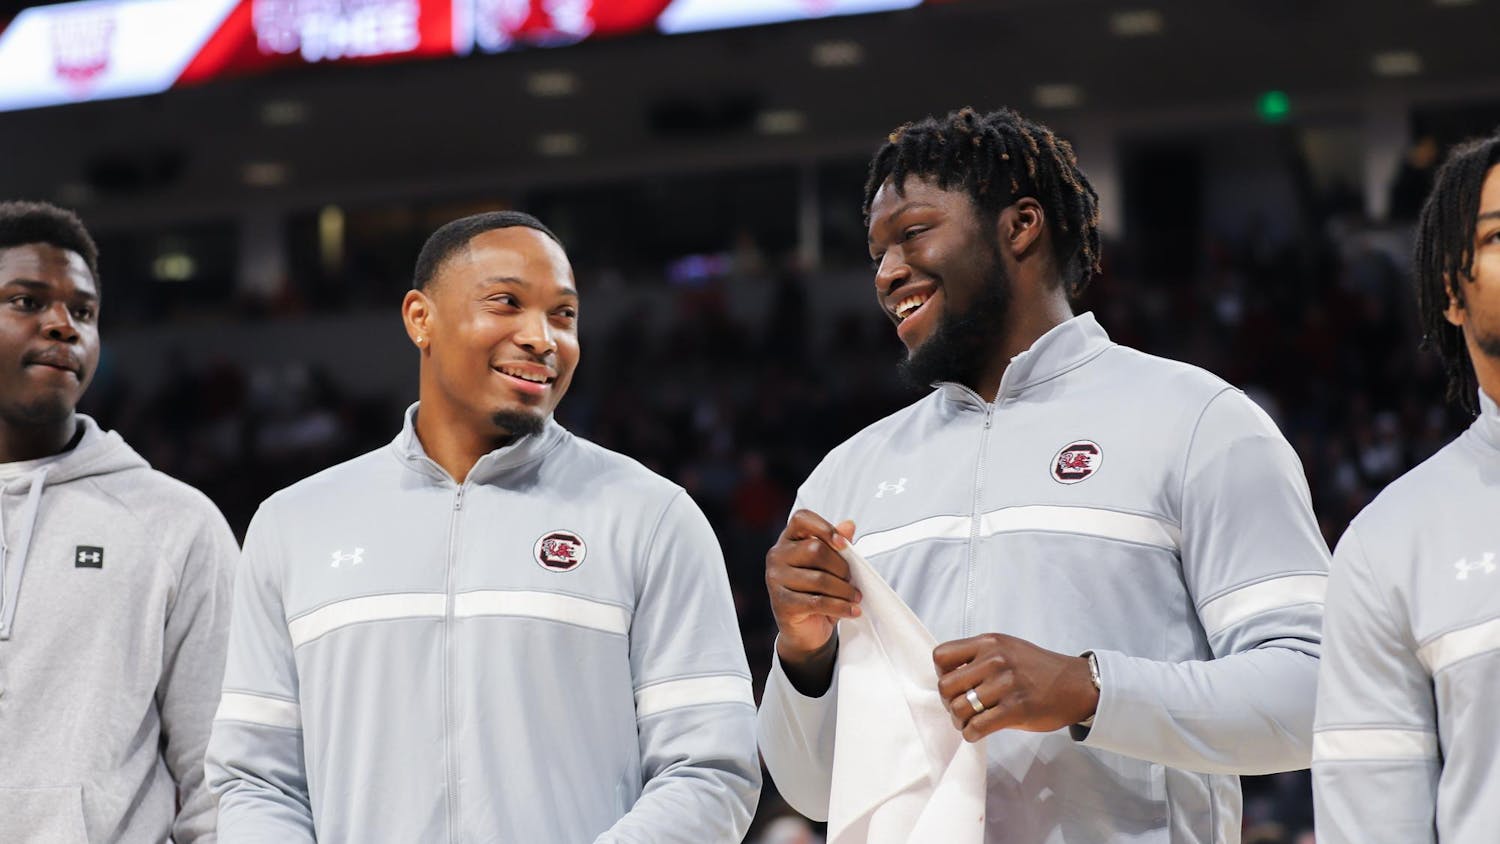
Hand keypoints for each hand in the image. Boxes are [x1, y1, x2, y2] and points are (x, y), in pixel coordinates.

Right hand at [765, 511, 860, 676]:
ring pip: (819, 579)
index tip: (843, 544)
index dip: (824, 527)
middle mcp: (777, 556)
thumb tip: (848, 525)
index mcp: (788, 540)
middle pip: (816, 549)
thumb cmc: (816, 592)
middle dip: (841, 567)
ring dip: (844, 590)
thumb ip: (837, 545)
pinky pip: (817, 602)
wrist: (804, 630)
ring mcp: (775, 579)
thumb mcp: (830, 566)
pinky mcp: (781, 603)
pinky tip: (851, 610)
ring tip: (854, 597)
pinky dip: (840, 607)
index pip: (801, 519)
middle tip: (852, 580)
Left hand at [933, 633, 1098, 741]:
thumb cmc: (1038, 669)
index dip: (942, 674)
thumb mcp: (1007, 648)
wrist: (1076, 684)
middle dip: (948, 702)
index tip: (956, 684)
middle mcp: (995, 660)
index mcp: (989, 643)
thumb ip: (979, 656)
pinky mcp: (1016, 709)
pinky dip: (971, 734)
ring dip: (959, 720)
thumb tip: (948, 676)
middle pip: (945, 686)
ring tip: (969, 721)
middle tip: (961, 708)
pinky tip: (977, 732)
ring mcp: (1005, 685)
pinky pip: (976, 727)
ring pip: (958, 708)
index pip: (941, 656)